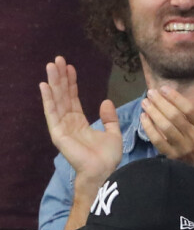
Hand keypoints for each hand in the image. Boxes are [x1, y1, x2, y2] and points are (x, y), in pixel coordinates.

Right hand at [39, 56, 121, 183]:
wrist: (104, 171)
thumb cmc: (108, 157)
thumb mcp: (113, 133)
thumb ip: (109, 118)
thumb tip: (106, 101)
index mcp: (79, 123)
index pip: (73, 98)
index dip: (71, 82)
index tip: (70, 67)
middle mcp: (68, 123)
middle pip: (62, 95)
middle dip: (60, 77)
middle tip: (57, 59)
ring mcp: (62, 127)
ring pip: (56, 100)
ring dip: (53, 83)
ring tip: (51, 65)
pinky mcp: (58, 134)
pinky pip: (52, 113)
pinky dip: (48, 99)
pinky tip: (44, 86)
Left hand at [140, 78, 193, 172]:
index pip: (189, 109)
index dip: (175, 98)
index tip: (163, 88)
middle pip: (175, 117)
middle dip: (161, 103)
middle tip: (150, 93)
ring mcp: (182, 146)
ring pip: (165, 128)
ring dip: (153, 113)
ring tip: (145, 102)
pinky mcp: (172, 155)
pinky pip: (158, 140)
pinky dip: (149, 128)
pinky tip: (143, 117)